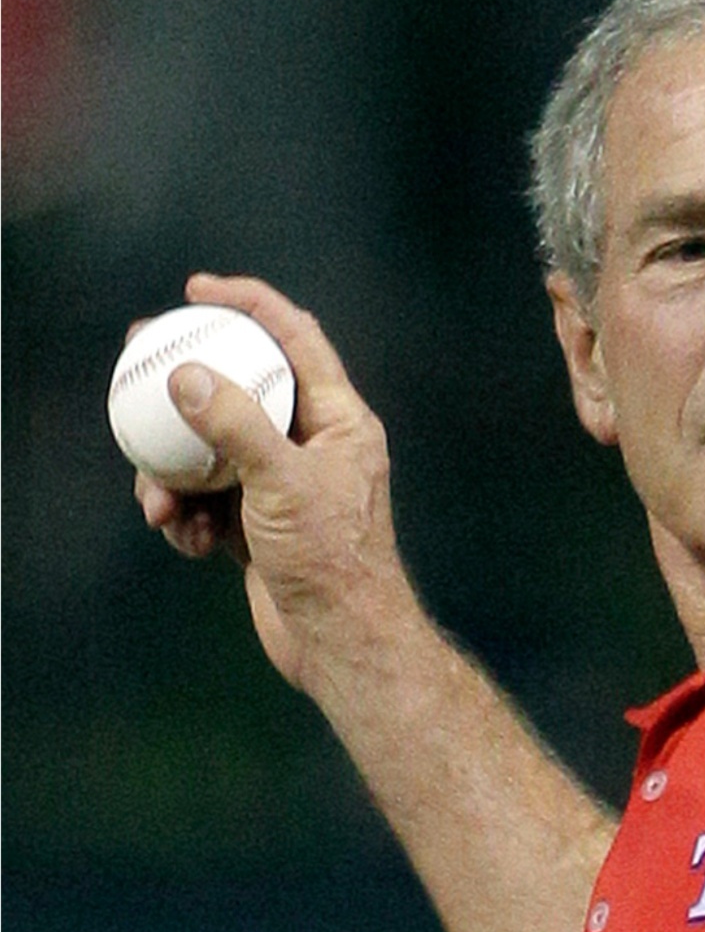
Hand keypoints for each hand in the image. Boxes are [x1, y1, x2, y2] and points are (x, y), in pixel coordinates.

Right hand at [133, 273, 417, 693]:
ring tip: (160, 502)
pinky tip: (187, 540)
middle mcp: (316, 445)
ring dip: (175, 470)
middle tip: (137, 365)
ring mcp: (285, 485)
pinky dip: (189, 515)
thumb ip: (236, 425)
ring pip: (213, 450)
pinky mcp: (260, 523)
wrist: (340, 640)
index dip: (251, 305)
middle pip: (245, 390)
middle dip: (189, 384)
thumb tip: (188, 375)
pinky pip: (208, 499)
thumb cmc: (332, 560)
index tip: (198, 290)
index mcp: (340, 421)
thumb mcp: (282, 483)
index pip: (297, 340)